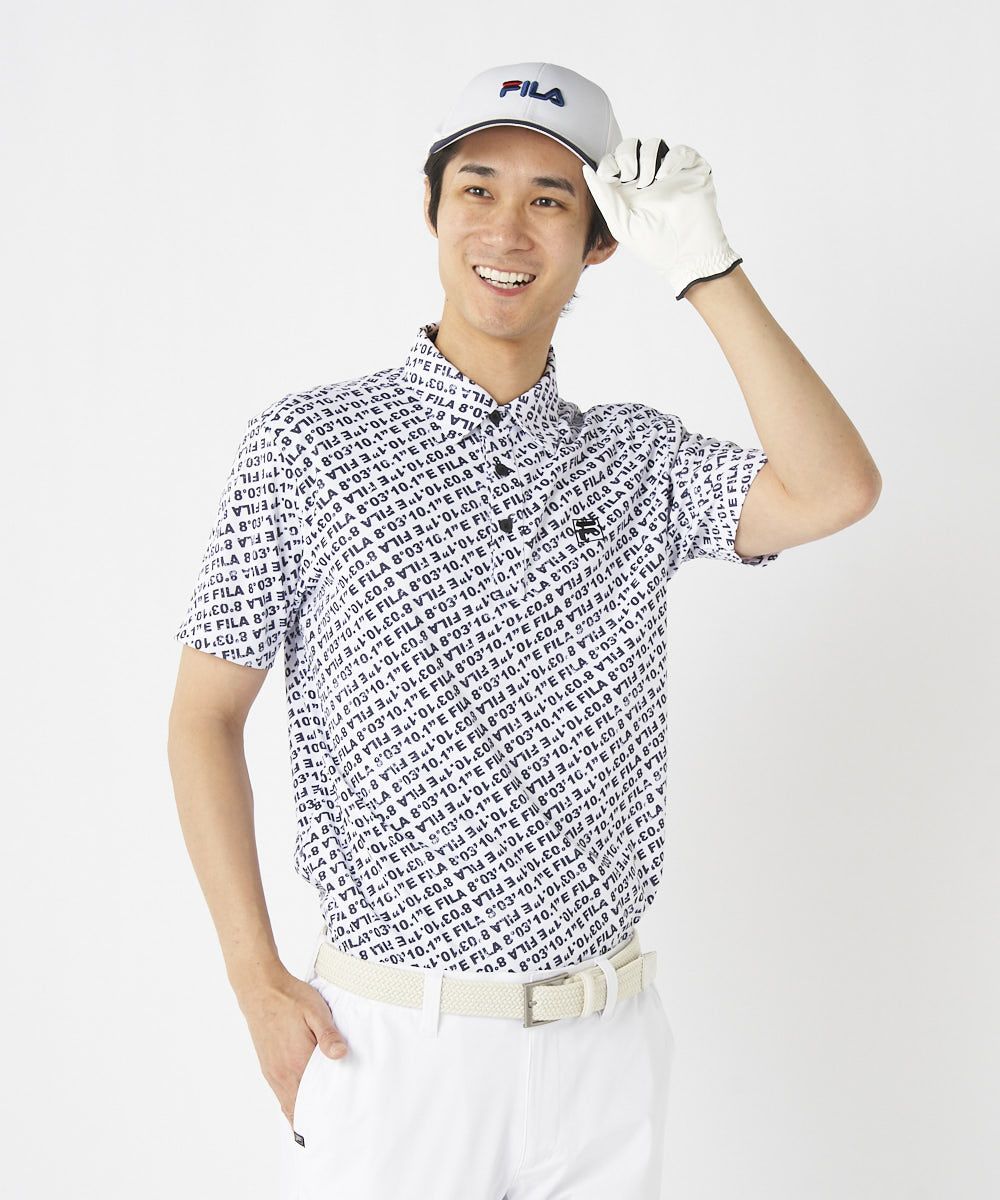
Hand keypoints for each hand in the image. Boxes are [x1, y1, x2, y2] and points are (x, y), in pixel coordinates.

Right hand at [238, 973, 348, 1126]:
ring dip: (301, 1111)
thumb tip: (341, 1055)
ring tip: (318, 1117)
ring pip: (287, 1102)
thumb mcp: (316, 1011)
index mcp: (297, 1063)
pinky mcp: (267, 1065)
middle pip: (297, 1109)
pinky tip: (301, 1098)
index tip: (334, 1124)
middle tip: (330, 1126)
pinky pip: (280, 1092)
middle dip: (313, 1119)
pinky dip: (291, 1101)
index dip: (321, 1116)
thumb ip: (328, 1035)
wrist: (261, 990)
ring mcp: (272, 1071)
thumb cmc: (290, 999)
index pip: (310, 1101)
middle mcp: (282, 1073)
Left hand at [581, 138, 742, 300]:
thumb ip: (604, 197)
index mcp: (628, 191)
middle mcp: (647, 179)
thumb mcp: (621, 224)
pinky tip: (664, 176)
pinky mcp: (692, 172)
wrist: (686, 256)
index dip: (608, 163)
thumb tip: (586, 171)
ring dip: (647, 159)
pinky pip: (681, 151)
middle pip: (630, 147)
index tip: (609, 177)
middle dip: (626, 157)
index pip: (613, 162)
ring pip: (654, 145)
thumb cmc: (654, 246)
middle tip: (629, 176)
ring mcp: (670, 174)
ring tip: (649, 182)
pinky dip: (671, 159)